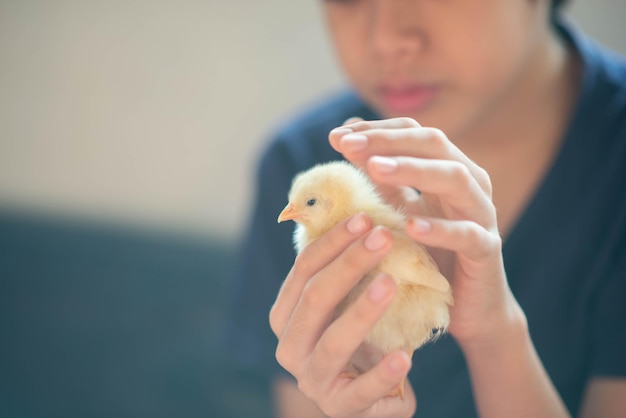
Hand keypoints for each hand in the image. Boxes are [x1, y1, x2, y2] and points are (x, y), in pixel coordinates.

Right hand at [269, 214, 416, 417]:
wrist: (368, 393)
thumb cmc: (357, 336)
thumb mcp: (344, 302)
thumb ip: (344, 268)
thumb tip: (365, 211)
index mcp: (285, 314)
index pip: (304, 270)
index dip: (332, 241)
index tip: (365, 218)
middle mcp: (289, 344)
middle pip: (315, 298)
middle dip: (350, 264)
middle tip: (384, 237)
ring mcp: (311, 378)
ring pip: (333, 341)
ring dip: (362, 312)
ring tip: (391, 284)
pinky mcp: (339, 406)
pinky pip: (361, 391)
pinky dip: (382, 374)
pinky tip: (405, 357)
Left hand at [329, 117, 525, 346]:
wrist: (468, 306)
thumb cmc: (431, 255)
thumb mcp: (401, 212)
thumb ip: (382, 181)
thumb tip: (346, 144)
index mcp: (446, 169)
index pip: (414, 133)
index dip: (376, 130)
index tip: (337, 136)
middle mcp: (469, 183)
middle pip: (434, 144)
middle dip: (389, 141)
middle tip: (349, 144)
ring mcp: (481, 214)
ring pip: (455, 178)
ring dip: (413, 169)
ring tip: (375, 168)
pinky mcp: (486, 250)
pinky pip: (468, 234)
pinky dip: (441, 228)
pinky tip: (412, 227)